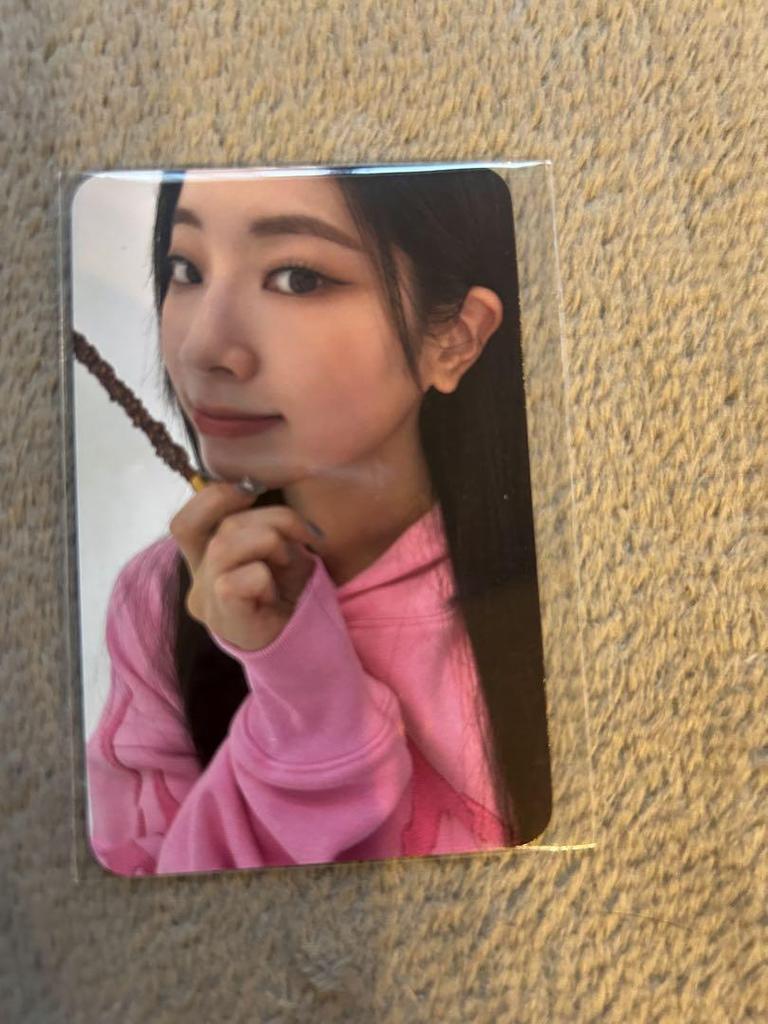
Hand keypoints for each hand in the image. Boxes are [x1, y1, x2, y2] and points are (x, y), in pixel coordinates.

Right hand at [169, 482, 322, 651]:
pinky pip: (236, 579)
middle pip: (221, 526)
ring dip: (271, 544)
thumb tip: (251, 486)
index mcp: (207, 561)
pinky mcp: (219, 617)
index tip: (254, 492)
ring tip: (290, 565)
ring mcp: (206, 601)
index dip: (214, 498)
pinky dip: (265, 579)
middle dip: (272, 519)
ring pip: (224, 545)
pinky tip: (275, 597)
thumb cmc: (293, 595)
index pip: (186, 522)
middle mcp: (198, 581)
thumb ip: (260, 522)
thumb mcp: (281, 548)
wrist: (307, 644)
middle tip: (302, 538)